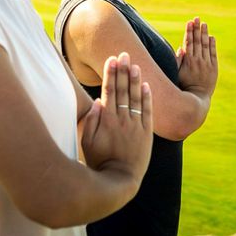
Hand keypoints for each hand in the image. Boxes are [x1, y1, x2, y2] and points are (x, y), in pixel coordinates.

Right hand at [81, 52, 152, 182]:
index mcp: (107, 120)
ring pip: (136, 97)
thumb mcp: (86, 142)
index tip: (111, 59)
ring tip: (135, 64)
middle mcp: (122, 119)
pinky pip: (148, 111)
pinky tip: (147, 85)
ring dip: (136, 79)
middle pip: (123, 90)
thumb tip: (97, 102)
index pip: (109, 91)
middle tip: (124, 54)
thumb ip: (90, 121)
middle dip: (123, 71)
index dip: (111, 74)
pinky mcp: (147, 132)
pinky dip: (148, 97)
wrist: (120, 180)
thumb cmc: (99, 162)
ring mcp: (136, 125)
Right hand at [176, 17, 217, 97]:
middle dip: (197, 29)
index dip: (189, 31)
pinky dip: (213, 44)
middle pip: (198, 41)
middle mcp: (198, 61)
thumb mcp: (177, 74)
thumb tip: (181, 47)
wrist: (197, 97)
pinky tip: (211, 37)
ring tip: (204, 24)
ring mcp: (207, 64)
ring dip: (205, 33)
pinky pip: (213, 53)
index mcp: (188, 61)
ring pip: (206, 45)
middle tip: (197, 18)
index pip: (189, 43)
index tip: (189, 22)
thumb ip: (178, 61)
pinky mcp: (214, 68)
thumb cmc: (184, 85)